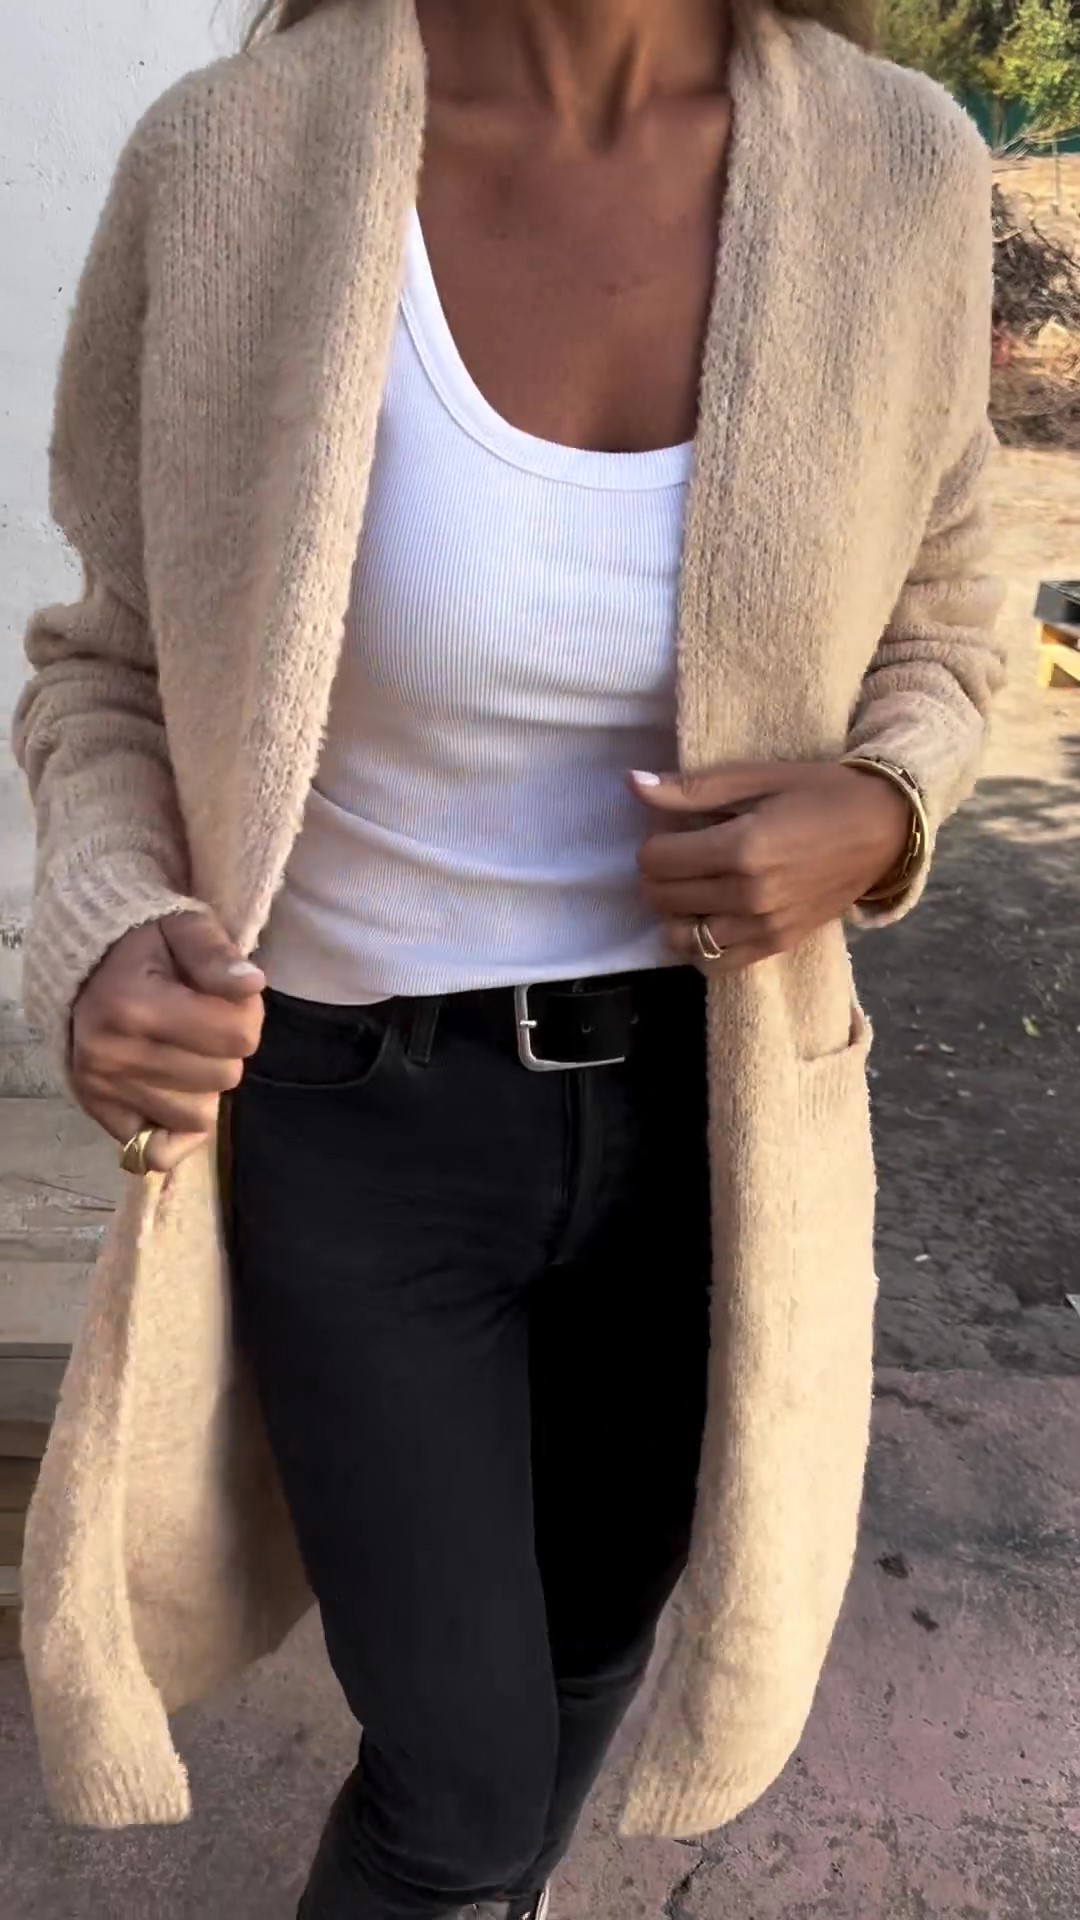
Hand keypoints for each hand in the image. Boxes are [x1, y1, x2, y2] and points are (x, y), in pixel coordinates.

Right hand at [71, 912, 265, 1172]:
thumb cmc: (145, 945)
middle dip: (226, 1049)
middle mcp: (114, 1054)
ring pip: (199, 1115)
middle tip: (203, 1022)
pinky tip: (171, 1092)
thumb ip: (217, 955)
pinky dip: (173, 1125)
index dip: (246, 1014)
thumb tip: (252, 984)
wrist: (82, 963)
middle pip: (225, 1077)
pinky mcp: (97, 1111)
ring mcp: (102, 1088)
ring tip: (182, 1049)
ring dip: (203, 1086)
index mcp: (136, 1006)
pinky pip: (157, 1150)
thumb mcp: (184, 928)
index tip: (225, 996)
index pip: (239, 1036)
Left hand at [633, 761, 911, 969]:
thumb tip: (633, 784)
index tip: (671, 831)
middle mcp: (749, 894)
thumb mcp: (757, 777)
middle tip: (679, 855)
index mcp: (742, 847)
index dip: (652, 842)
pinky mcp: (777, 944)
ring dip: (673, 912)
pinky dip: (698, 946)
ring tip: (691, 887)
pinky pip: (715, 963)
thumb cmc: (820, 792)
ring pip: (681, 936)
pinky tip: (707, 919)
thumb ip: (692, 789)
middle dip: (657, 875)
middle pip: (662, 898)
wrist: (883, 827)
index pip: (657, 860)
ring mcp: (763, 926)